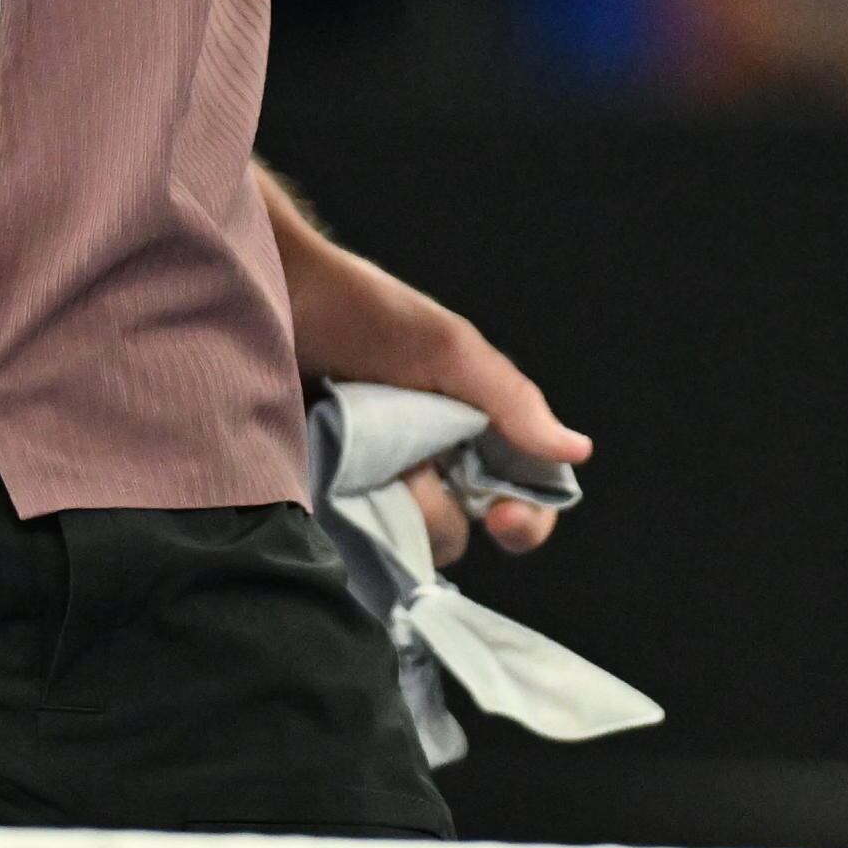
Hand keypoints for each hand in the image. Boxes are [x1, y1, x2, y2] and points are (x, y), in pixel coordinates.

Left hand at [263, 169, 587, 555]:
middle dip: (437, 506)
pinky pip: (344, 546)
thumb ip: (511, 402)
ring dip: (385, 508)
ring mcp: (368, 491)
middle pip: (457, 534)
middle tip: (405, 463)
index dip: (522, 521)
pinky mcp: (318, 505)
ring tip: (352, 454)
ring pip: (401, 545)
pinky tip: (328, 489)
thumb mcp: (448, 349)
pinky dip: (342, 527)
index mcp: (469, 434)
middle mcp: (424, 469)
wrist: (270, 301)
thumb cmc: (363, 313)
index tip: (503, 517)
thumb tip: (576, 451)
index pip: (519, 502)